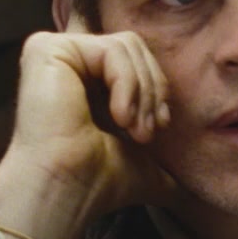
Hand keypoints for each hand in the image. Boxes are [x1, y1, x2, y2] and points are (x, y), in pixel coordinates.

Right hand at [0, 20, 177, 238]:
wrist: (67, 191)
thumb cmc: (96, 182)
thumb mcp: (140, 163)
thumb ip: (161, 164)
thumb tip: (189, 192)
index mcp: (83, 78)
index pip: (137, 60)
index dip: (156, 89)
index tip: (159, 126)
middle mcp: (65, 61)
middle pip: (135, 48)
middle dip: (152, 90)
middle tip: (146, 132)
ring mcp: (53, 52)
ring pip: (126, 46)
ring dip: (142, 91)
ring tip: (134, 129)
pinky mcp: (48, 50)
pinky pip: (111, 49)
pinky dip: (127, 84)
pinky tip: (120, 117)